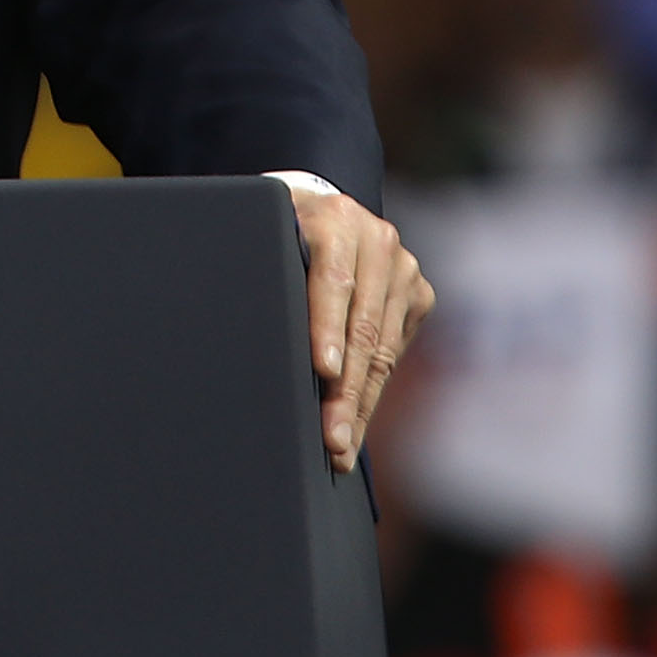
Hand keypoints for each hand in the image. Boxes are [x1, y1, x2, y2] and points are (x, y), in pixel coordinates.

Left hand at [290, 185, 432, 471]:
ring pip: (381, 349)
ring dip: (360, 404)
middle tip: (331, 439)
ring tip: (341, 447)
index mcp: (334, 219)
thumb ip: (262, 272)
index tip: (323, 372)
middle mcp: (377, 240)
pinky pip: (393, 351)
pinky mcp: (418, 292)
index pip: (333, 283)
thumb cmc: (275, 233)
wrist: (320, 209)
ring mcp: (403, 267)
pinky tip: (356, 421)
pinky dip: (372, 389)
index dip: (327, 330)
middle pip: (361, 328)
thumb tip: (238, 329)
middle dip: (345, 391)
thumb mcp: (263, 238)